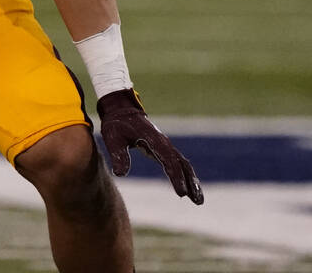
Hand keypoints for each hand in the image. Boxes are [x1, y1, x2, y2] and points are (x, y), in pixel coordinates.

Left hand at [97, 89, 203, 204]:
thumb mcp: (113, 139)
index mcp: (153, 140)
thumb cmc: (116, 125)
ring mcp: (165, 145)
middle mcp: (163, 143)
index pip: (169, 161)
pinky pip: (178, 163)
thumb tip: (120, 174)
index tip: (181, 193)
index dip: (176, 177)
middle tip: (197, 201)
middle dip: (190, 182)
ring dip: (192, 180)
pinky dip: (185, 175)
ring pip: (183, 164)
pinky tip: (188, 187)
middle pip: (181, 164)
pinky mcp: (163, 148)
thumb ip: (118, 156)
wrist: (121, 111)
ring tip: (198, 200)